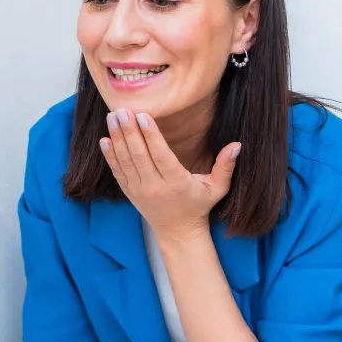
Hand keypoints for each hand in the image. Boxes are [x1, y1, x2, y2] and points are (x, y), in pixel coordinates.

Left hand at [100, 108, 239, 238]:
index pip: (161, 156)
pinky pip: (118, 172)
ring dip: (117, 138)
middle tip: (123, 109)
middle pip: (139, 156)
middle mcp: (155, 187)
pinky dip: (110, 156)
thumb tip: (237, 145)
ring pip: (125, 162)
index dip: (150, 135)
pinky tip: (104, 139)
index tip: (142, 115)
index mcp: (177, 183)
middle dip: (129, 131)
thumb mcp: (217, 188)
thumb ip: (226, 166)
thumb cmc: (199, 206)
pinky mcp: (130, 193)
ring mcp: (140, 190)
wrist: (177, 232)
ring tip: (112, 117)